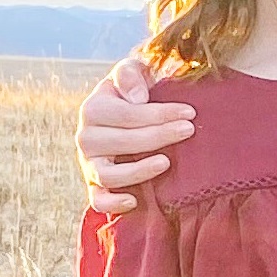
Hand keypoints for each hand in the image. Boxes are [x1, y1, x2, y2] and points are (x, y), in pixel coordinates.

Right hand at [77, 55, 194, 213]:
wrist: (123, 116)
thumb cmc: (133, 93)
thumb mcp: (131, 72)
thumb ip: (131, 74)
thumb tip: (138, 99)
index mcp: (93, 109)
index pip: (126, 113)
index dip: (159, 113)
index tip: (189, 113)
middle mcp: (86, 138)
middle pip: (121, 142)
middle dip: (159, 136)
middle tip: (188, 131)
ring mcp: (89, 164)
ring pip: (108, 174)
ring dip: (139, 171)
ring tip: (167, 162)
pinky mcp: (95, 186)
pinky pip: (97, 201)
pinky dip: (112, 204)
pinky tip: (135, 201)